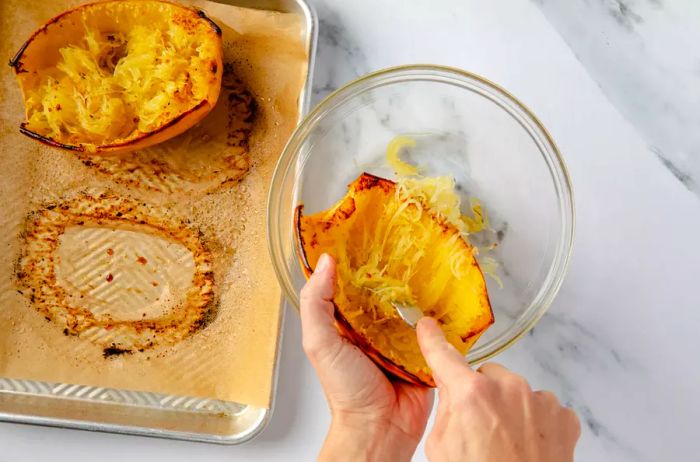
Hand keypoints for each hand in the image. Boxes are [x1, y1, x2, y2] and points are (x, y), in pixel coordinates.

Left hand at [300, 254, 432, 461]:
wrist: (380, 428)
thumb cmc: (346, 391)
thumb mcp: (319, 342)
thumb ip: (316, 303)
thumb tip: (325, 263)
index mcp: (349, 322)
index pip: (354, 283)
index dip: (359, 260)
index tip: (369, 231)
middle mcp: (375, 327)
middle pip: (388, 290)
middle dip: (397, 270)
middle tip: (409, 241)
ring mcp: (402, 338)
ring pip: (414, 305)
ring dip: (422, 290)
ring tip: (433, 262)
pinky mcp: (425, 351)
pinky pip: (436, 329)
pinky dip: (442, 315)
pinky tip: (448, 297)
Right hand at [416, 317, 580, 461]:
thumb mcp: (442, 447)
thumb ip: (447, 410)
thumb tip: (452, 391)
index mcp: (471, 395)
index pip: (444, 356)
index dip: (432, 340)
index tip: (428, 327)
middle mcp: (508, 389)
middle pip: (485, 376)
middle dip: (480, 395)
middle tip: (479, 429)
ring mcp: (539, 402)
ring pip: (515, 391)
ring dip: (509, 409)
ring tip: (506, 444)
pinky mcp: (563, 416)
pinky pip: (541, 407)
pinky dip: (534, 422)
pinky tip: (526, 446)